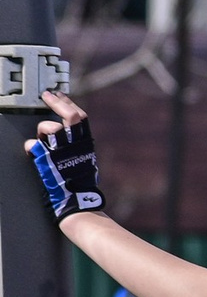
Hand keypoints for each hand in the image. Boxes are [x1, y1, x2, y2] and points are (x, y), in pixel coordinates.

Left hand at [26, 91, 103, 223]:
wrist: (75, 201)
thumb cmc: (78, 184)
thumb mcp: (82, 160)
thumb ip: (73, 145)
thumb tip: (59, 131)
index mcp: (86, 144)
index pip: (80, 117)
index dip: (68, 103)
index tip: (58, 95)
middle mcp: (76, 144)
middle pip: (69, 116)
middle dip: (57, 103)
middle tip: (46, 95)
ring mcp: (62, 150)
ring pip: (49, 127)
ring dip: (42, 129)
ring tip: (41, 138)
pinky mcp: (48, 158)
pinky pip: (33, 145)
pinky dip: (31, 148)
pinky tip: (33, 154)